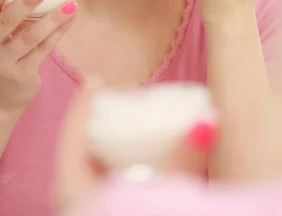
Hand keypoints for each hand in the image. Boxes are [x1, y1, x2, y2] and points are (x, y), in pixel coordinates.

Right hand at [0, 0, 76, 115]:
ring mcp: (3, 62)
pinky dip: (59, 32)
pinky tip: (70, 19)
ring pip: (30, 36)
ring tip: (71, 4)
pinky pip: (43, 49)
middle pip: (7, 20)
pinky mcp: (21, 75)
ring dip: (53, 18)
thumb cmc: (1, 53)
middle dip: (26, 2)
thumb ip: (8, 13)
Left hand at [55, 81, 216, 213]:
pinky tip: (152, 162)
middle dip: (111, 120)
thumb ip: (185, 165)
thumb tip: (207, 122)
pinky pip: (113, 186)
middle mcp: (80, 201)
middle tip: (133, 98)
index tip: (99, 78)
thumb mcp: (163, 198)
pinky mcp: (109, 214)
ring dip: (123, 145)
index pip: (74, 134)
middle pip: (88, 148)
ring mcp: (92, 210)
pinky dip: (130, 168)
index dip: (86, 103)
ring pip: (102, 169)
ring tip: (145, 123)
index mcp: (76, 191)